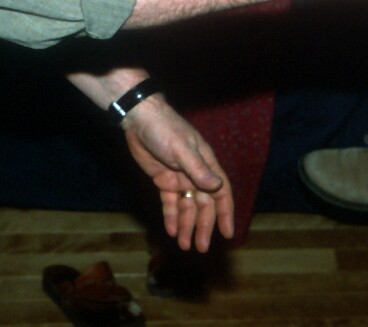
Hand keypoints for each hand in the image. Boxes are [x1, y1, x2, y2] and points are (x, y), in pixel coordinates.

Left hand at [121, 98, 235, 251]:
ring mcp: (179, 178)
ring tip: (185, 245)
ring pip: (186, 207)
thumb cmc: (165, 130)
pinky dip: (171, 217)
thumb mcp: (182, 149)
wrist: (140, 120)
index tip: (227, 233)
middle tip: (201, 247)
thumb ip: (198, 169)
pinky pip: (169, 203)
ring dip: (186, 225)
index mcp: (205, 165)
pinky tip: (171, 231)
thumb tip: (217, 187)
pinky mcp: (163, 180)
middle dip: (203, 226)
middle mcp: (195, 174)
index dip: (225, 213)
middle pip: (203, 205)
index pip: (221, 193)